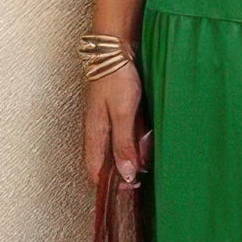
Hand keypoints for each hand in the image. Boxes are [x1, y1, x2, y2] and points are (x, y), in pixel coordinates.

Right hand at [83, 63, 150, 185]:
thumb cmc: (116, 78)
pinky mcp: (116, 115)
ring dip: (132, 156)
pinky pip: (125, 136)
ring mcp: (106, 123)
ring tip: (147, 155)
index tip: (128, 191)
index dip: (109, 185)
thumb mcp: (123, 114)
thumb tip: (124, 174)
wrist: (115, 50)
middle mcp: (97, 131)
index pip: (95, 171)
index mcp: (94, 134)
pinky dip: (135, 141)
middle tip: (142, 175)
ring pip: (117, 150)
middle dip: (124, 172)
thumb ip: (123, 144)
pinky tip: (146, 139)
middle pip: (106, 163)